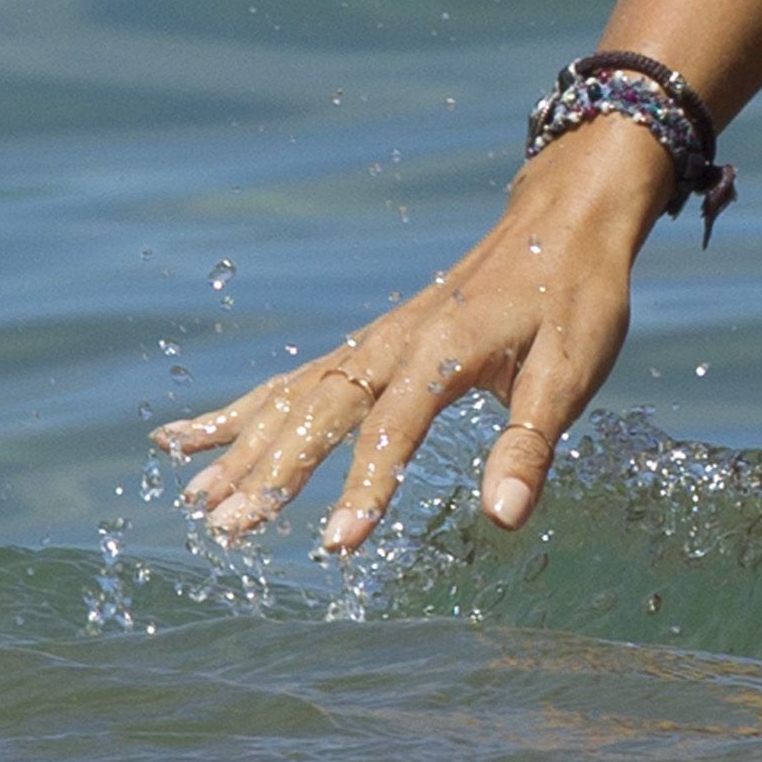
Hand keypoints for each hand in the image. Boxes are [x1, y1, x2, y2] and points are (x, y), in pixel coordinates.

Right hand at [151, 111, 670, 551]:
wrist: (563, 215)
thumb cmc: (575, 294)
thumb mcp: (573, 367)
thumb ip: (533, 442)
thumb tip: (503, 518)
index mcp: (448, 346)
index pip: (398, 425)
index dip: (368, 485)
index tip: (337, 546)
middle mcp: (397, 340)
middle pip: (324, 408)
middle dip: (273, 471)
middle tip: (226, 528)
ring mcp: (375, 339)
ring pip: (296, 394)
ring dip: (244, 447)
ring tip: (193, 502)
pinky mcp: (368, 344)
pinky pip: (295, 379)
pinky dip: (241, 410)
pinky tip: (186, 439)